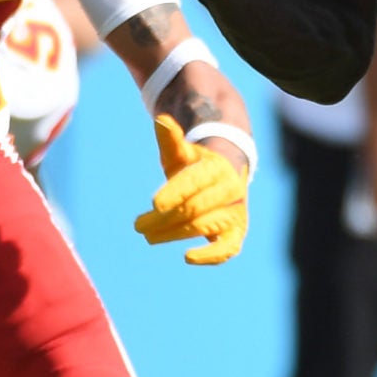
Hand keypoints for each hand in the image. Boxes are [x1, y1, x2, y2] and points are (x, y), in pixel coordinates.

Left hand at [135, 115, 248, 264]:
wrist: (226, 178)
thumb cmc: (196, 166)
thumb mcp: (183, 152)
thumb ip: (172, 140)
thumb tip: (161, 120)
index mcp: (217, 167)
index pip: (195, 181)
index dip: (175, 192)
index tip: (154, 204)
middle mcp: (231, 189)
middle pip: (195, 207)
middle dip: (164, 218)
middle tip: (139, 226)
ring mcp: (236, 213)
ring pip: (204, 226)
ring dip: (174, 233)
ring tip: (149, 236)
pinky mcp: (237, 233)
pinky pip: (227, 248)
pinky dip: (211, 256)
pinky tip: (187, 257)